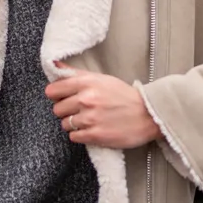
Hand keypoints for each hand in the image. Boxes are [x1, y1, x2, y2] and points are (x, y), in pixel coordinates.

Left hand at [45, 65, 159, 148]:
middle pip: (57, 109)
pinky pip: (74, 137)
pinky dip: (80, 135)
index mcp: (87, 83)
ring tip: (88, 121)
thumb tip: (54, 64)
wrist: (149, 115)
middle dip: (66, 111)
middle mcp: (86, 100)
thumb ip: (76, 74)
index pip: (52, 90)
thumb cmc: (125, 96)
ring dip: (74, 124)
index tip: (62, 98)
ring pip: (65, 124)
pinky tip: (92, 129)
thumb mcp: (101, 79)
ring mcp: (90, 118)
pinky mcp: (95, 135)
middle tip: (79, 110)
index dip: (56, 95)